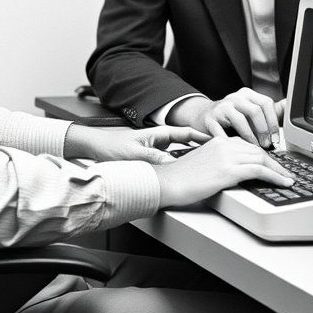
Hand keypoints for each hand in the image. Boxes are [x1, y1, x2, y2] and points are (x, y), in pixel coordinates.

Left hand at [63, 124, 208, 164]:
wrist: (95, 148)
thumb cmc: (111, 146)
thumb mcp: (135, 153)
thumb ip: (154, 158)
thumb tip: (172, 164)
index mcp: (157, 134)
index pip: (185, 133)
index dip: (201, 137)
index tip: (217, 141)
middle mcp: (158, 141)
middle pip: (185, 145)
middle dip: (200, 151)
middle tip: (216, 158)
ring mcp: (154, 151)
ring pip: (177, 157)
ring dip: (188, 162)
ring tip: (204, 170)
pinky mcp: (149, 161)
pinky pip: (168, 164)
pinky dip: (176, 169)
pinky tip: (181, 179)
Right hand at [153, 135, 293, 207]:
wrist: (168, 183)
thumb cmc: (180, 179)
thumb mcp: (202, 164)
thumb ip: (217, 162)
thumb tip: (231, 173)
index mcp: (217, 142)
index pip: (246, 144)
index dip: (262, 154)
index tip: (271, 164)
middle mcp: (223, 145)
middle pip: (256, 150)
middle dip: (273, 161)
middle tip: (284, 172)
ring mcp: (227, 156)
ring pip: (261, 157)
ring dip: (278, 169)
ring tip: (286, 178)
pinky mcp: (229, 170)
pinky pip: (259, 170)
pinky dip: (275, 175)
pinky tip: (282, 181)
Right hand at [170, 90, 285, 148]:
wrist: (202, 116)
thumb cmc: (230, 118)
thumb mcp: (249, 110)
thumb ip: (267, 110)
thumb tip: (287, 104)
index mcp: (247, 94)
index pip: (266, 103)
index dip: (273, 121)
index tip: (276, 137)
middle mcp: (234, 97)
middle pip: (255, 111)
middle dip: (264, 130)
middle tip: (267, 144)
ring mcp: (221, 107)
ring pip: (241, 120)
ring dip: (250, 137)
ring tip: (254, 148)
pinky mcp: (209, 119)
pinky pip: (223, 131)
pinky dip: (231, 143)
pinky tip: (237, 151)